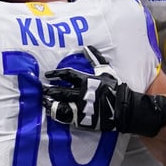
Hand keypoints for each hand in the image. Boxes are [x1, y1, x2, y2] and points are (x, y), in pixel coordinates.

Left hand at [43, 45, 165, 136]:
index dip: (56, 74)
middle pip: (61, 90)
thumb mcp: (106, 70)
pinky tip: (51, 111)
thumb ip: (95, 58)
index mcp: (87, 80)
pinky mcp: (82, 118)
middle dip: (50, 89)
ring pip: (61, 104)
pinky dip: (57, 113)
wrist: (123, 108)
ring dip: (51, 102)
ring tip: (44, 100)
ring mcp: (81, 107)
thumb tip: (86, 47)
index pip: (67, 75)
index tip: (48, 75)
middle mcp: (82, 93)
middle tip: (43, 89)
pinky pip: (66, 116)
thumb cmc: (115, 88)